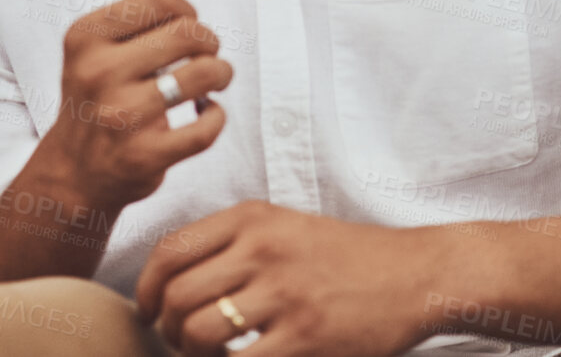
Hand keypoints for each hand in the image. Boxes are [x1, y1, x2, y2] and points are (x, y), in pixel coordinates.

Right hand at [32, 0, 230, 211]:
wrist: (73, 170)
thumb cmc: (97, 94)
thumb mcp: (105, 41)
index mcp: (85, 36)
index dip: (187, 9)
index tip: (186, 26)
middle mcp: (98, 73)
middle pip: (188, 32)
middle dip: (208, 41)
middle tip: (203, 55)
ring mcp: (120, 116)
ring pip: (203, 74)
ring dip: (220, 74)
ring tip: (213, 80)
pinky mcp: (143, 156)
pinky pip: (205, 127)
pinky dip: (216, 117)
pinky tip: (205, 113)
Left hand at [137, 201, 444, 355]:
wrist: (415, 273)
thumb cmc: (343, 255)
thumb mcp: (282, 226)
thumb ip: (231, 243)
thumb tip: (171, 280)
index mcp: (250, 217)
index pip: (170, 250)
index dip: (145, 287)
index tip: (146, 310)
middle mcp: (261, 248)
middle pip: (176, 294)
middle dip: (165, 327)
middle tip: (176, 341)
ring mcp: (284, 292)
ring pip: (197, 330)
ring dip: (189, 353)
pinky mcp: (306, 335)